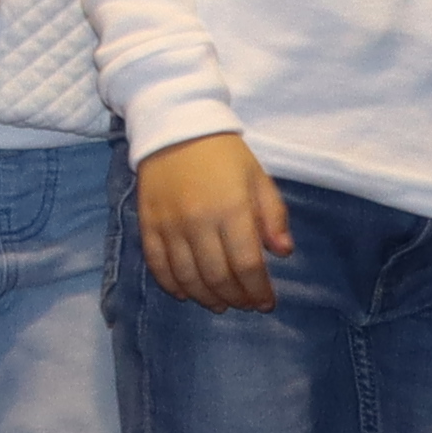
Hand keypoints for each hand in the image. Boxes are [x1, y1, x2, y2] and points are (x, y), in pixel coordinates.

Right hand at [133, 132, 289, 310]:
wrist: (175, 128)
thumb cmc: (224, 155)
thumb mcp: (258, 178)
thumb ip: (274, 215)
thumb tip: (283, 252)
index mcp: (231, 209)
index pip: (247, 265)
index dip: (258, 290)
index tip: (266, 303)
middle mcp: (199, 222)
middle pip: (218, 277)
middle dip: (236, 298)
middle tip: (245, 304)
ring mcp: (170, 225)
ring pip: (188, 277)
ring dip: (206, 298)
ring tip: (220, 303)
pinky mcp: (148, 225)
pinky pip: (158, 265)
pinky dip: (172, 285)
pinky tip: (186, 293)